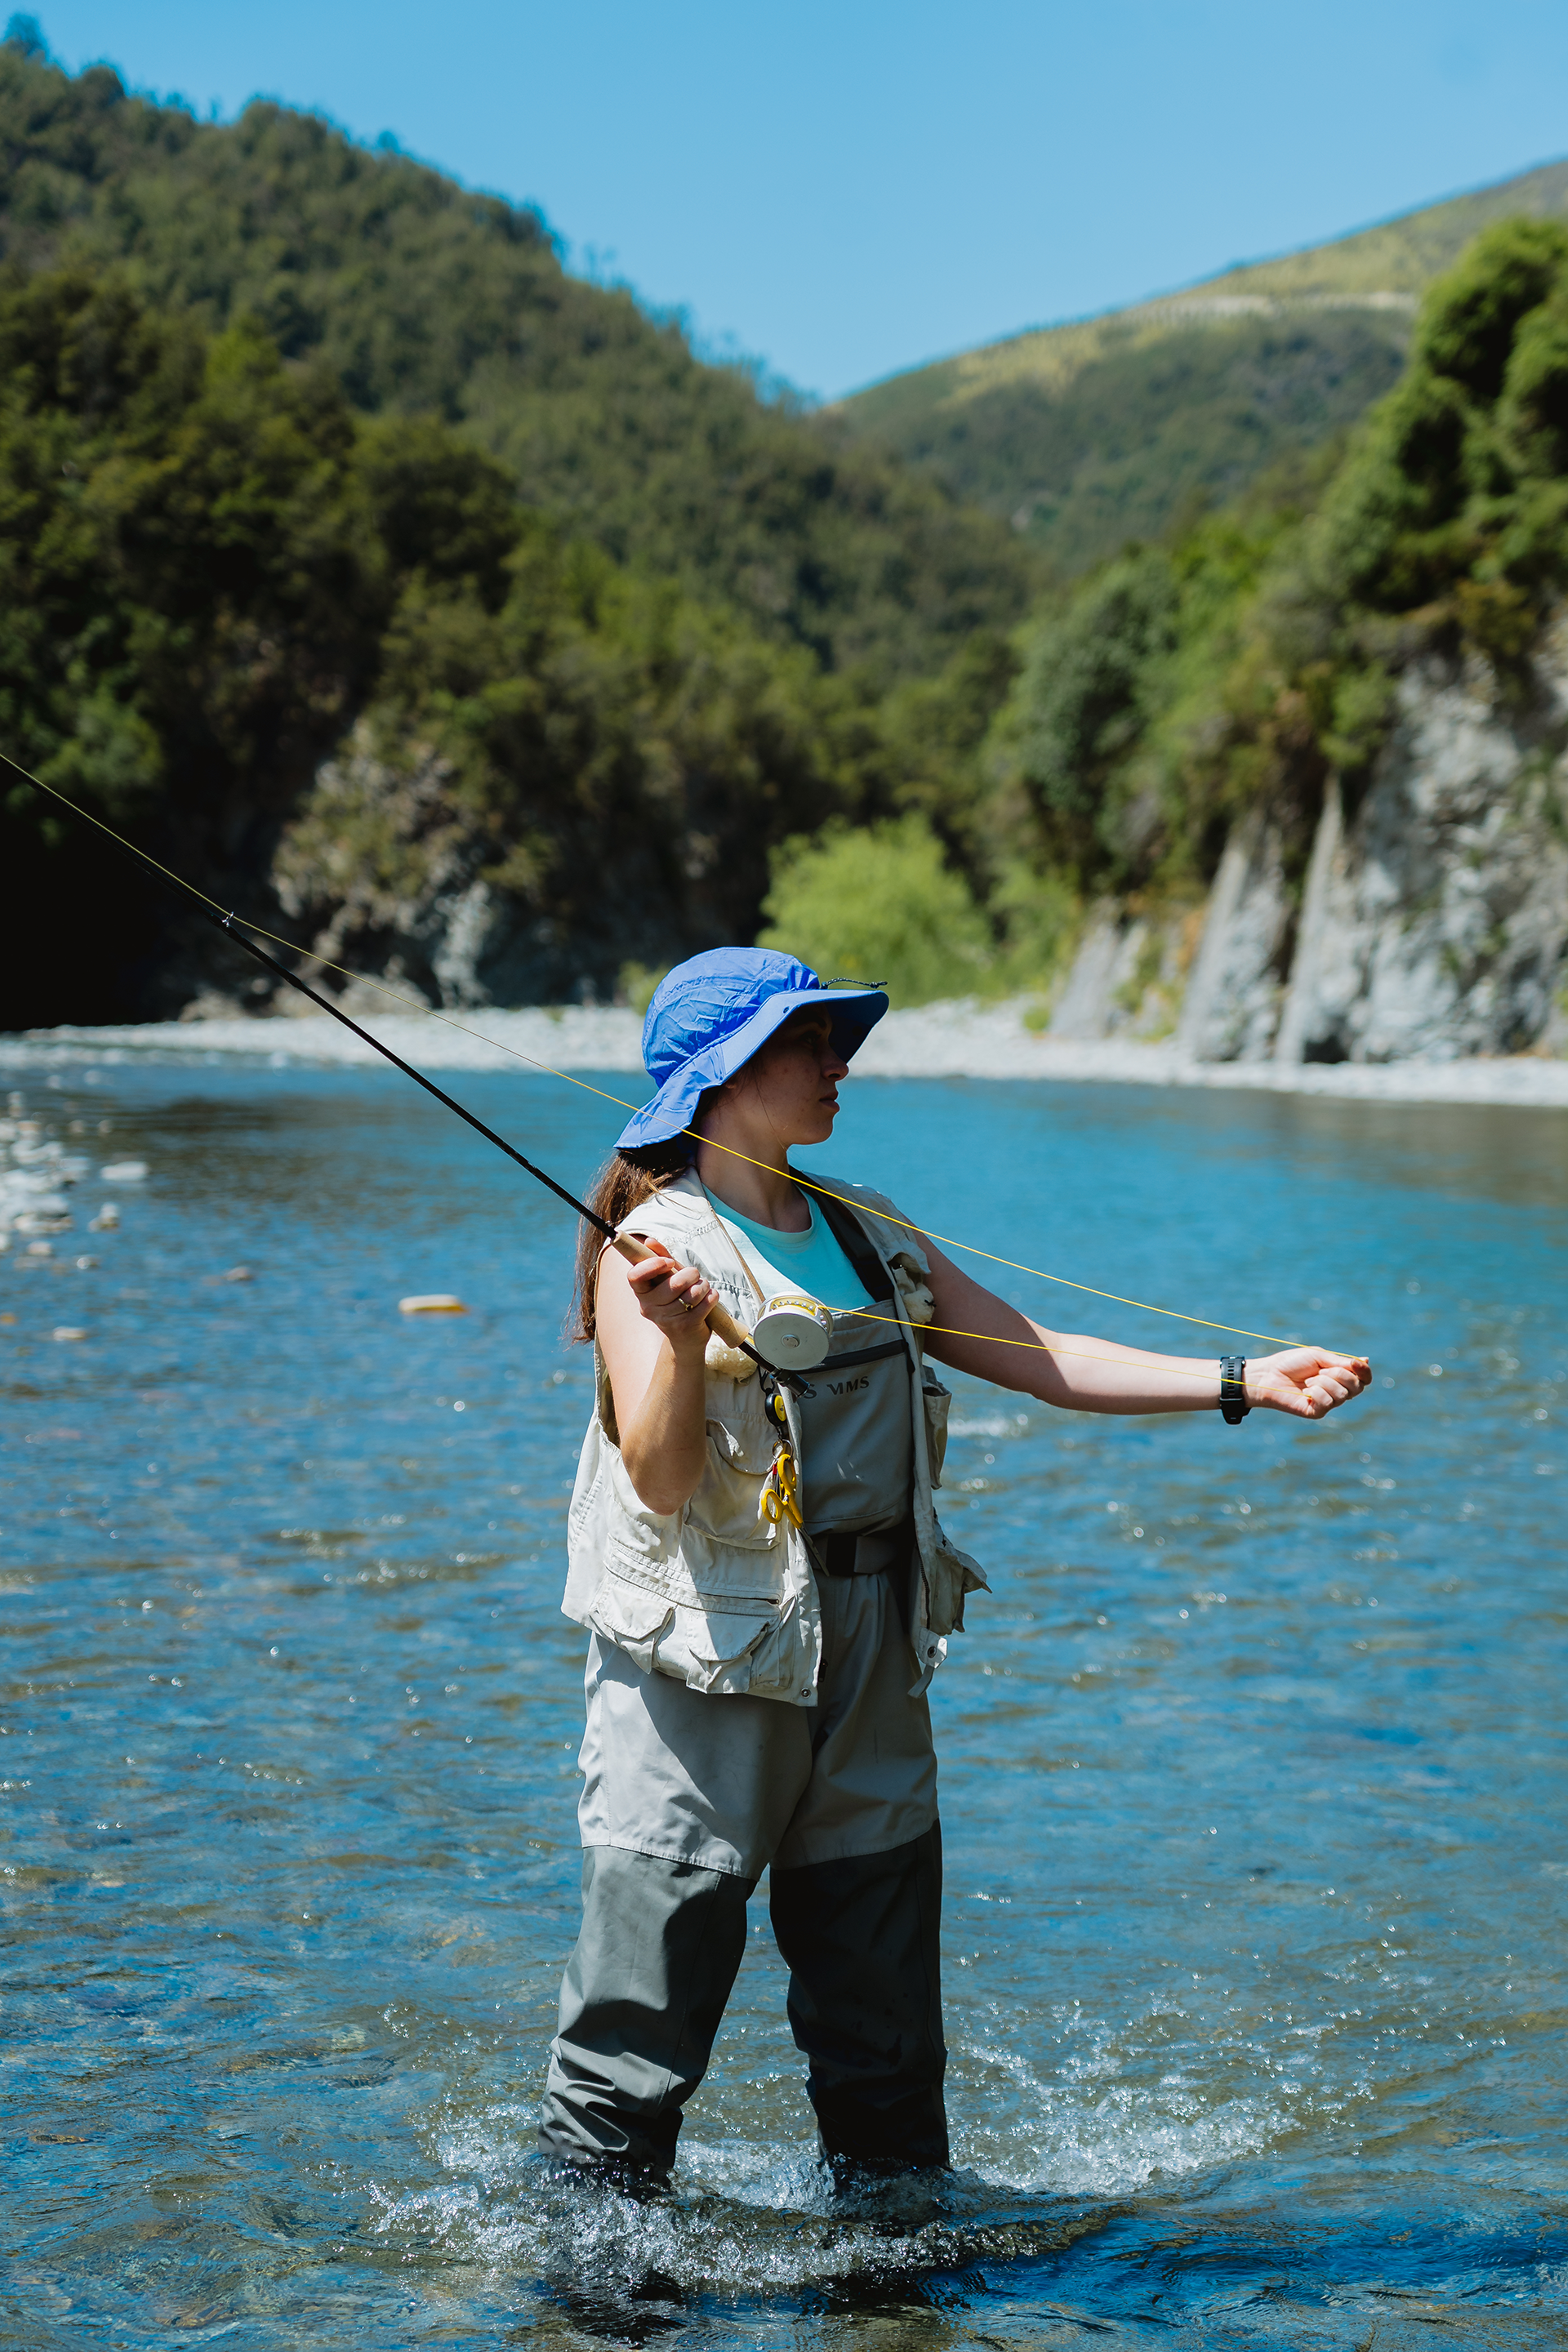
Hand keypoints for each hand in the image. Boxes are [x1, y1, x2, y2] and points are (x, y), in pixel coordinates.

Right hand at [625, 1248, 716, 1350]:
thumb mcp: (668, 1278)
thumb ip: (660, 1258)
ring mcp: (666, 1320)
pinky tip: (709, 1299)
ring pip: (692, 1294)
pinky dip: (712, 1297)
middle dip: (691, 1274)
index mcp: (641, 1292)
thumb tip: (649, 1241)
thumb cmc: (677, 1299)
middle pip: (673, 1284)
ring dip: (703, 1286)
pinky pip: (704, 1304)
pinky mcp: (684, 1328)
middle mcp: (648, 1308)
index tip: (669, 1261)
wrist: (686, 1337)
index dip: (652, 1265)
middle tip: (695, 1274)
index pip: (634, 1276)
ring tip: (703, 1288)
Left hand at [1247, 1348, 1370, 1419]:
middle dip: (1340, 1374)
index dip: (1364, 1371)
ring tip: (1307, 1381)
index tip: (1355, 1363)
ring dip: (1323, 1382)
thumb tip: (1366, 1360)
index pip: (1363, 1378)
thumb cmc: (1291, 1364)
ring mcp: (1328, 1403)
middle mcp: (1337, 1391)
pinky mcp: (1318, 1413)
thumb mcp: (1318, 1357)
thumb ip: (1341, 1362)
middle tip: (1320, 1371)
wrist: (1268, 1375)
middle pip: (1357, 1387)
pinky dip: (1316, 1392)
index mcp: (1339, 1376)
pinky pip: (1328, 1402)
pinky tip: (1305, 1392)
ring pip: (1342, 1394)